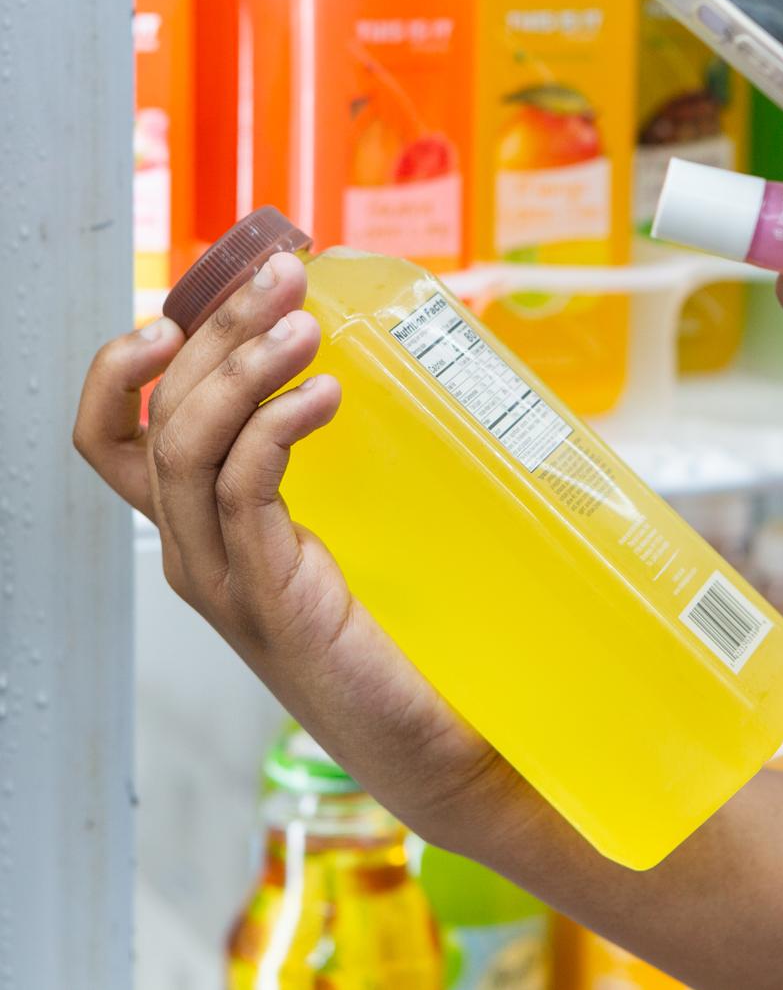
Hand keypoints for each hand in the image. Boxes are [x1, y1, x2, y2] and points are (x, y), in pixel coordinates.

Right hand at [73, 254, 529, 844]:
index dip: (128, 361)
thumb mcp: (355, 523)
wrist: (436, 737)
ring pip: (187, 446)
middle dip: (215, 329)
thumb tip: (384, 353)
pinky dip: (273, 430)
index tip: (193, 295)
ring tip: (304, 324)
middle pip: (161, 416)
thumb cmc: (400, 628)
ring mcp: (224, 580)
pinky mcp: (271, 601)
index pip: (119, 433)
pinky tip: (324, 395)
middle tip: (282, 273)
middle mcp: (195, 550)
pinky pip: (243, 494)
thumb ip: (341, 458)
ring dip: (240, 368)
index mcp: (205, 526)